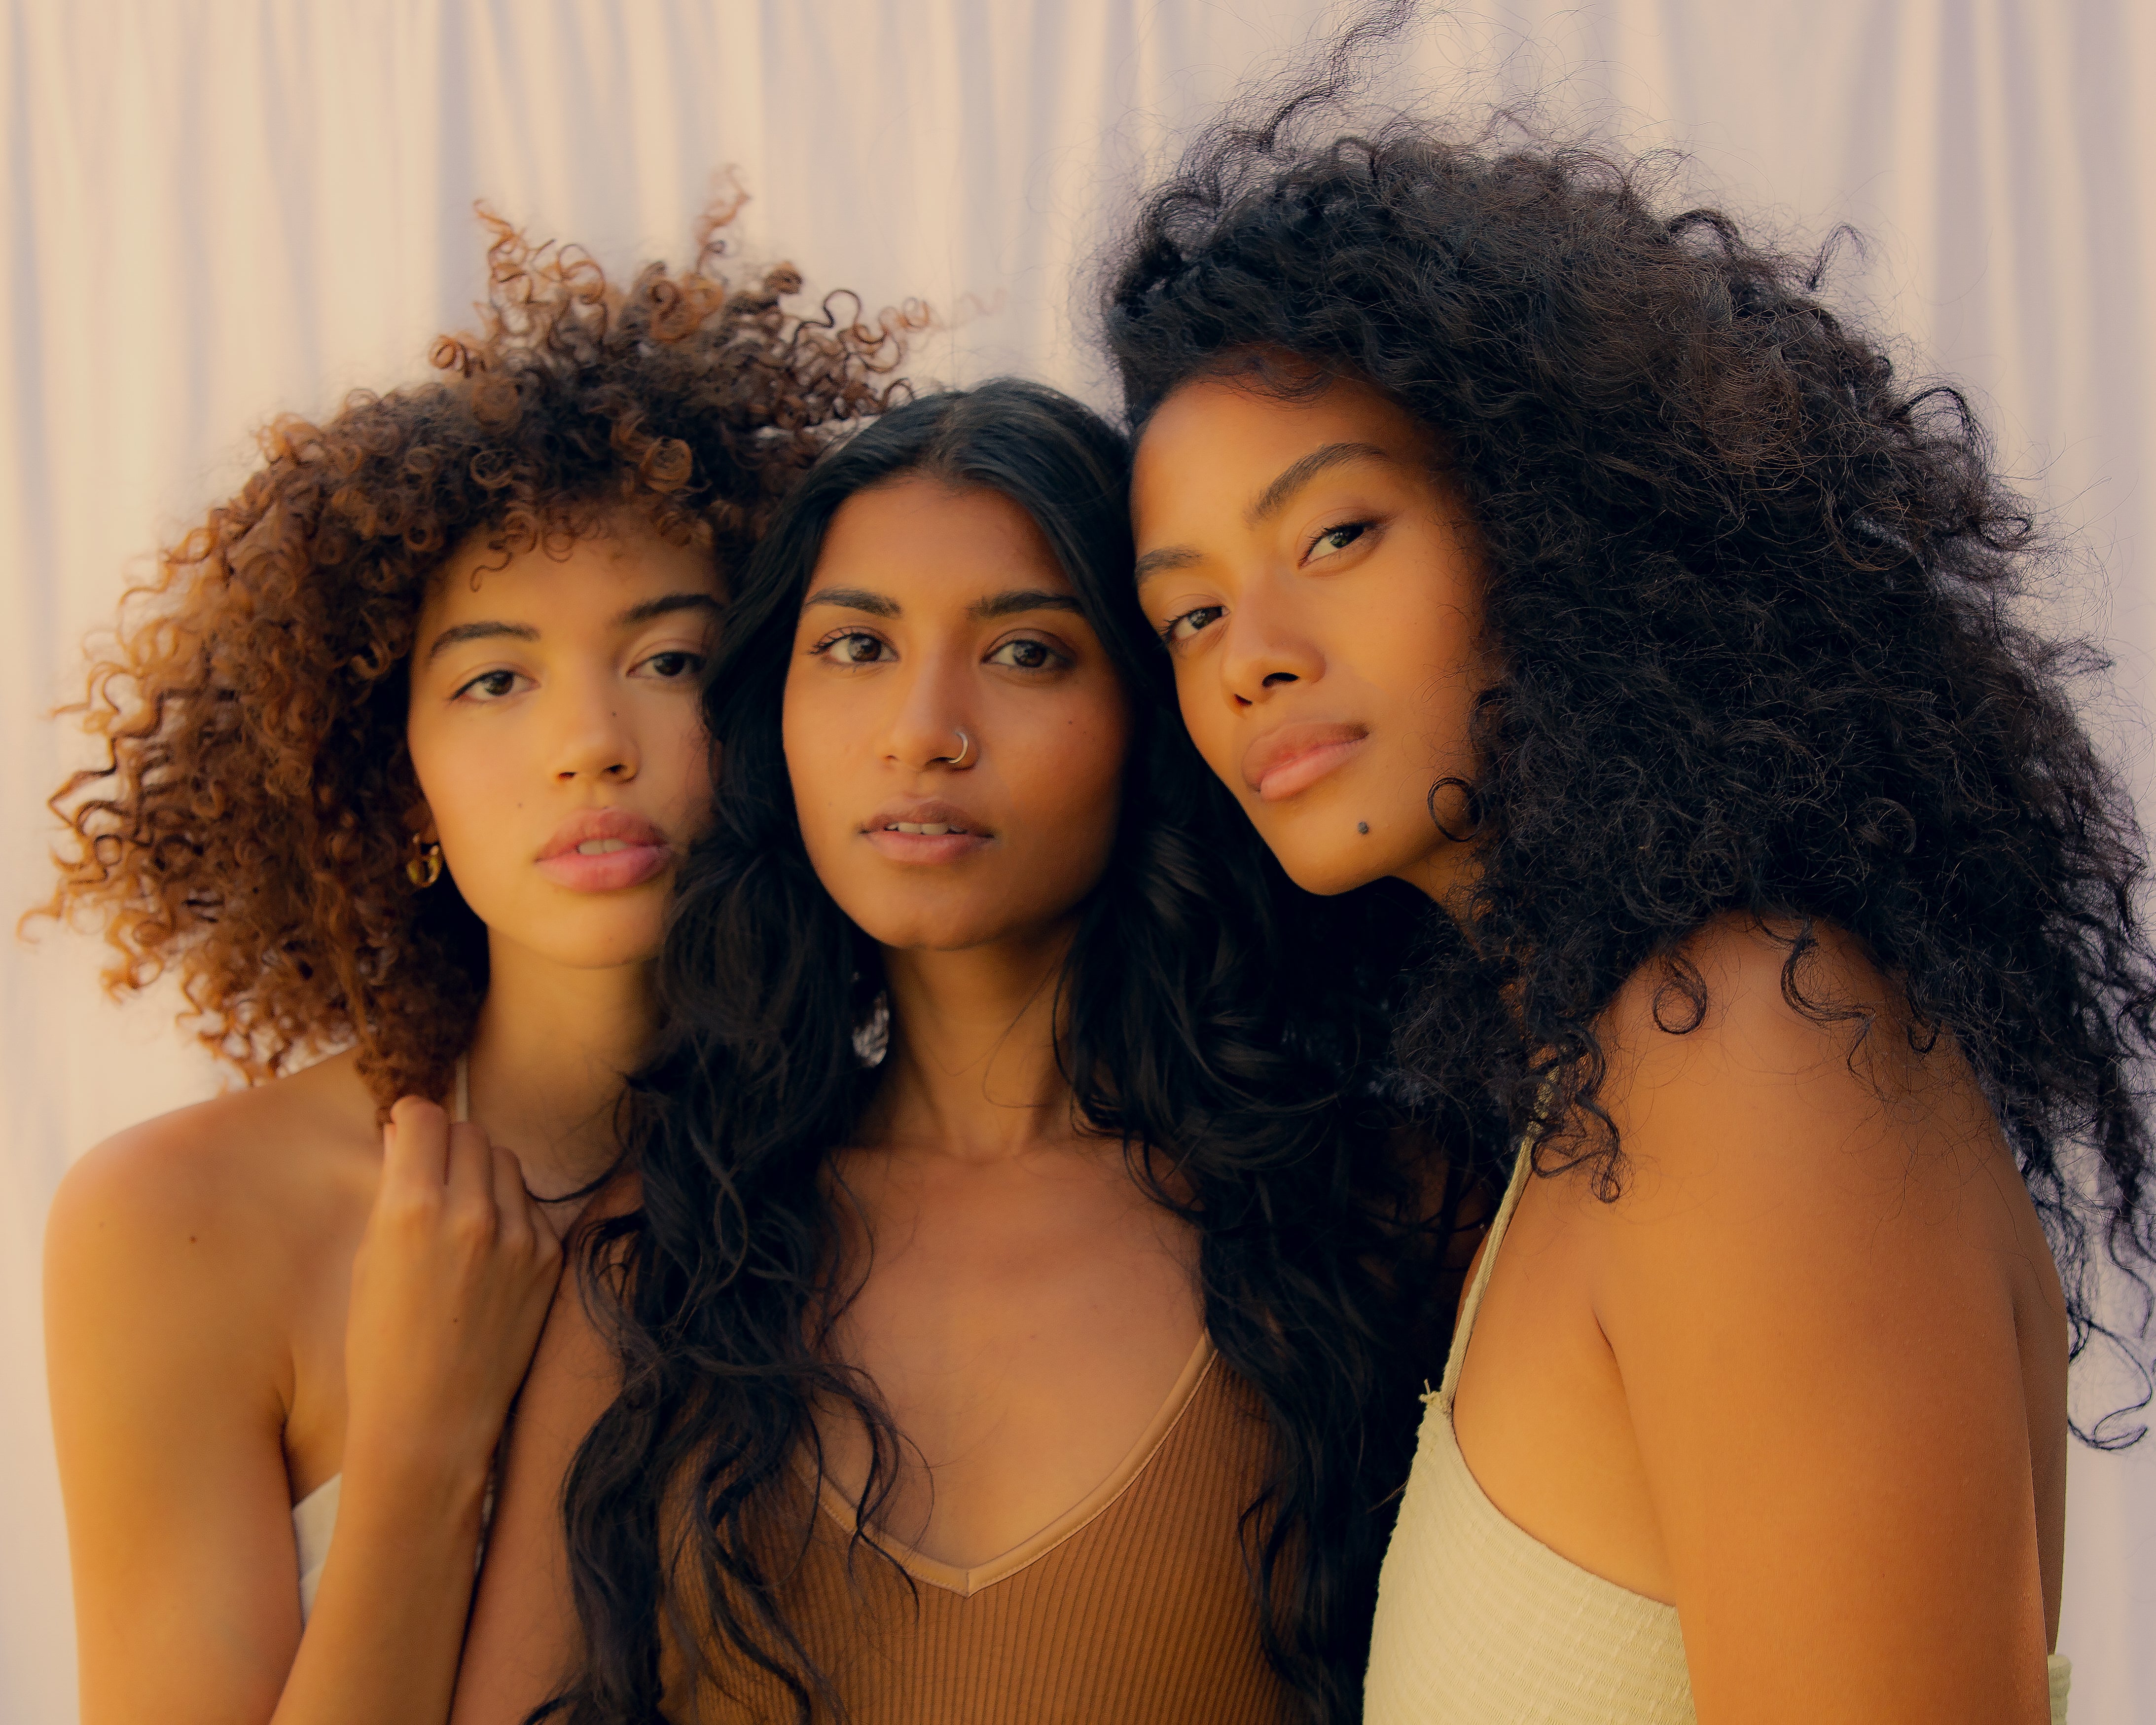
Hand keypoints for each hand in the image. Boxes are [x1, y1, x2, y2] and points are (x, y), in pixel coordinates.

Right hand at [342, 1098, 563, 1499]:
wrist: (431, 1421)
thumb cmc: (382, 1346)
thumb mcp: (368, 1261)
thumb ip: (393, 1190)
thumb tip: (405, 1134)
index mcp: (412, 1207)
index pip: (426, 1117)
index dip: (412, 1120)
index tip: (408, 1131)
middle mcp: (471, 1212)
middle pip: (470, 1133)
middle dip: (447, 1145)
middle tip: (432, 1174)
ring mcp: (518, 1235)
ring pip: (505, 1163)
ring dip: (482, 1174)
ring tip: (459, 1214)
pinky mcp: (548, 1258)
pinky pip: (529, 1207)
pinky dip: (508, 1214)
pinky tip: (486, 1252)